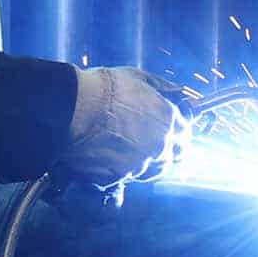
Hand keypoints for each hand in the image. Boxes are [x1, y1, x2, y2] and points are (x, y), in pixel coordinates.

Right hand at [57, 67, 190, 192]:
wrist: (72, 108)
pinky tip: (109, 159)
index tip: (171, 133)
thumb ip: (164, 88)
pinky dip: (119, 171)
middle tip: (151, 147)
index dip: (178, 133)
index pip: (185, 134)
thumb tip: (178, 93)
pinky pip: (124, 178)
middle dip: (165, 153)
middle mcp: (159, 146)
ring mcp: (139, 164)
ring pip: (150, 172)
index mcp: (168, 120)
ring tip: (128, 153)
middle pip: (171, 158)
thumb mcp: (139, 78)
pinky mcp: (118, 178)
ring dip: (144, 165)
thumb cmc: (103, 88)